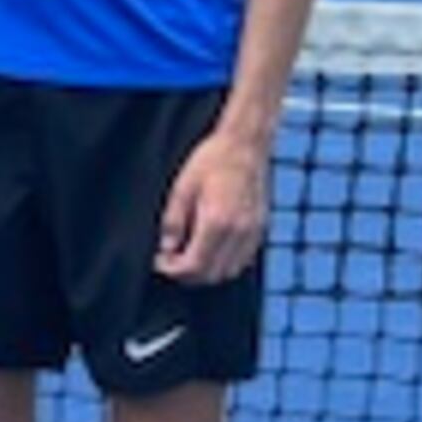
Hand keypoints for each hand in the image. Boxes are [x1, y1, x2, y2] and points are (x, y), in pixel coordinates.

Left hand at [153, 132, 270, 282]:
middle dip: (188, 275)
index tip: (161, 262)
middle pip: (212, 275)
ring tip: (189, 256)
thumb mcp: (181, 188)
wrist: (245, 146)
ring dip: (207, 272)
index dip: (173, 270)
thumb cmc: (211, 161)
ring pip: (230, 271)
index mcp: (216, 222)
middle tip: (171, 262)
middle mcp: (238, 232)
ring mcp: (253, 232)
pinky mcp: (261, 228)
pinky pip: (243, 260)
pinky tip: (210, 250)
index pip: (194, 266)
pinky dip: (225, 263)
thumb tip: (167, 248)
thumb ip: (173, 223)